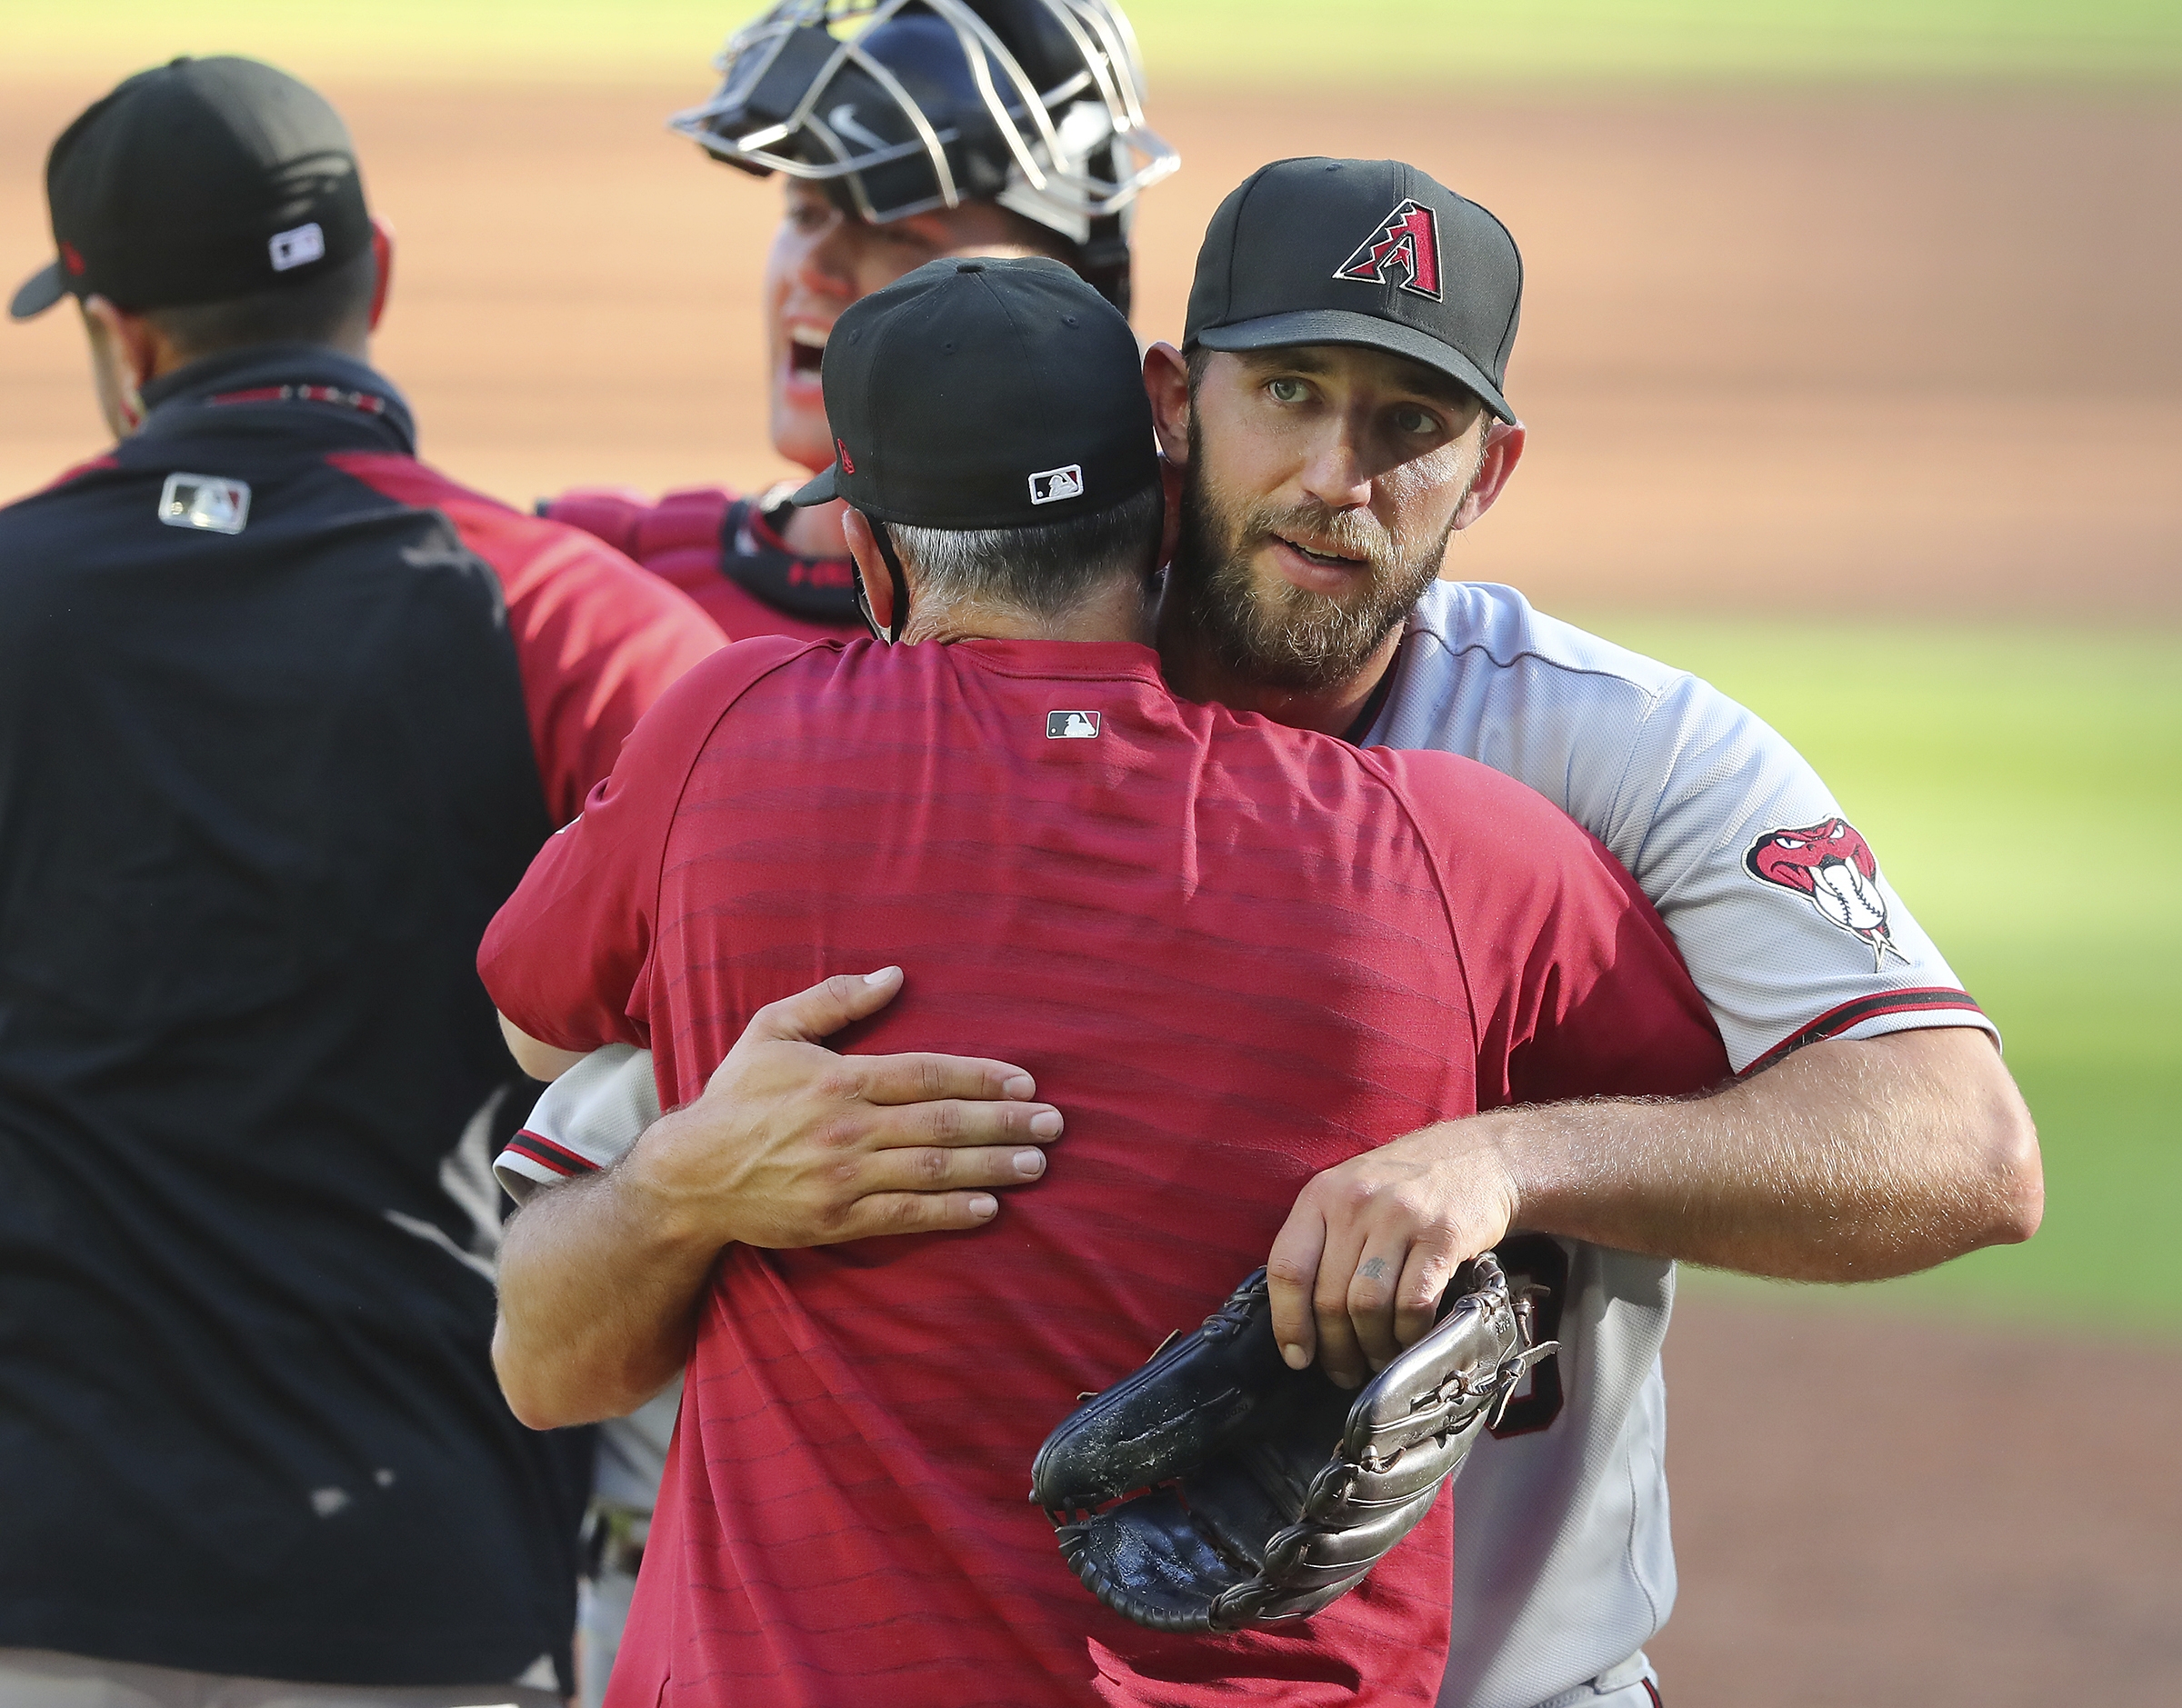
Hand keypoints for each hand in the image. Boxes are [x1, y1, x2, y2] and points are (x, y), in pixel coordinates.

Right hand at [626, 966, 1062, 1247]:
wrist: (689, 1175)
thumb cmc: (736, 1096)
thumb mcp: (772, 1030)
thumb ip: (834, 999)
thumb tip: (894, 975)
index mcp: (838, 1077)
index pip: (927, 1074)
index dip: (982, 1077)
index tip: (1026, 1083)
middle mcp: (847, 1127)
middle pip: (942, 1122)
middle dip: (1005, 1123)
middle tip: (1054, 1125)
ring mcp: (843, 1177)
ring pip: (932, 1169)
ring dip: (991, 1166)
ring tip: (1037, 1164)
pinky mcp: (836, 1219)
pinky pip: (904, 1217)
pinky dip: (949, 1212)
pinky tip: (988, 1208)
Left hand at [1265, 1115, 1523, 1388]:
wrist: (1480, 1156)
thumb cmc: (1406, 1187)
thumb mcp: (1352, 1194)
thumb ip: (1324, 1242)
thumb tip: (1302, 1322)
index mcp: (1321, 1195)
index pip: (1287, 1268)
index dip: (1288, 1322)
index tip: (1297, 1357)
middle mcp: (1355, 1202)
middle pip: (1329, 1297)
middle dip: (1335, 1348)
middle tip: (1345, 1372)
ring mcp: (1400, 1217)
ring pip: (1367, 1306)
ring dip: (1371, 1347)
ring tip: (1378, 1362)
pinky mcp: (1443, 1236)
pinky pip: (1414, 1303)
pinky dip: (1408, 1334)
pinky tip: (1409, 1342)